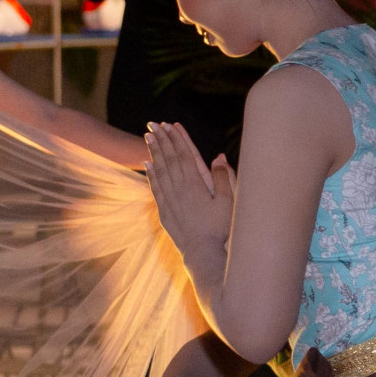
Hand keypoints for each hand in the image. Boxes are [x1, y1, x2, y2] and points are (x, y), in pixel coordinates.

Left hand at [145, 122, 233, 269]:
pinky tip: (147, 164)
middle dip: (162, 140)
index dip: (177, 139)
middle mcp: (179, 189)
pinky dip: (151, 174)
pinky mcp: (164, 211)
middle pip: (168, 159)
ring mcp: (169, 200)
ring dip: (153, 153)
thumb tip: (219, 157)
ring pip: (159, 171)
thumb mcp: (228, 202)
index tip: (170, 125)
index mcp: (195, 184)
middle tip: (153, 124)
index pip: (184, 155)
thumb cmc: (220, 228)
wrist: (202, 252)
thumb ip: (224, 178)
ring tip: (148, 137)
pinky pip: (155, 188)